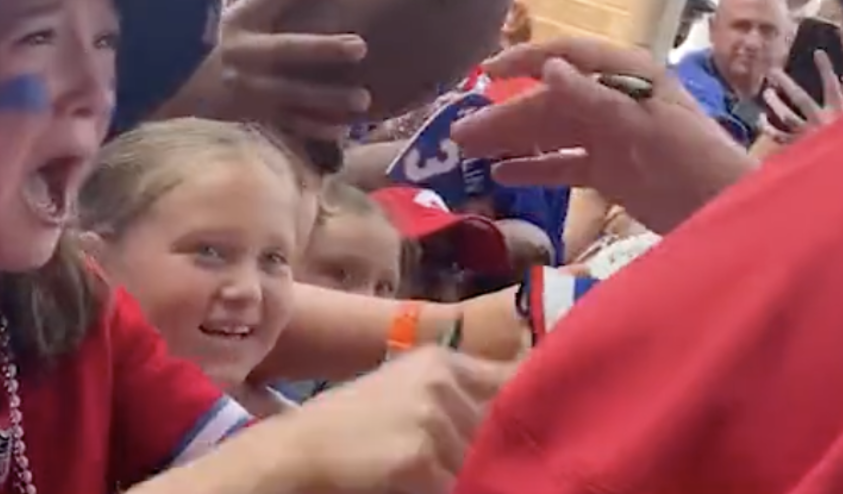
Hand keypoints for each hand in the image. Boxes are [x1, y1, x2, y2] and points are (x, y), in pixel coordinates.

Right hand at [215, 0, 370, 139]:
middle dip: (324, 49)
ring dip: (328, 98)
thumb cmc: (220, 41)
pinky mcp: (249, 116)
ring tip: (365, 100)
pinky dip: (313, 128)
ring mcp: (245, 88)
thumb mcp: (237, 11)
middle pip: (286, 49)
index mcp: (240, 20)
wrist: (173, 87)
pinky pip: (286, 124)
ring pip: (291, 93)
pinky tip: (341, 130)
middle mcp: (241, 53)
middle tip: (361, 47)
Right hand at [285, 347, 511, 493]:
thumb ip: (458, 392)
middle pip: (499, 425)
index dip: (527, 404)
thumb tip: (515, 411)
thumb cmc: (357, 421)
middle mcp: (440, 382)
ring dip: (470, 474)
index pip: (510, 377)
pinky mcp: (419, 458)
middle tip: (493, 461)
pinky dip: (446, 490)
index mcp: (441, 361)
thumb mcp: (408, 387)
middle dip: (497, 448)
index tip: (539, 421)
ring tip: (436, 470)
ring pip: (479, 459)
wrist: (303, 449)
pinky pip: (455, 485)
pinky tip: (422, 486)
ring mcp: (430, 419)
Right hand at [451, 38, 754, 234]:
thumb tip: (547, 68)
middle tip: (459, 133)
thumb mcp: (645, 126)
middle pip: (550, 100)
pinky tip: (503, 173)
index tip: (486, 72)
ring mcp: (611, 137)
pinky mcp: (610, 173)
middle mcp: (614, 100)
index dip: (526, 60)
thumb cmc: (694, 160)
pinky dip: (535, 168)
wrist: (726, 212)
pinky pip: (564, 165)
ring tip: (468, 152)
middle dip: (506, 113)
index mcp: (627, 76)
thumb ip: (595, 99)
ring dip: (513, 140)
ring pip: (551, 133)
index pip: (568, 55)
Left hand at [760, 50, 842, 144]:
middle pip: (800, 98)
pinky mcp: (797, 148)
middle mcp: (821, 122)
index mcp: (840, 114)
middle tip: (772, 71)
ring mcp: (807, 136)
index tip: (818, 52)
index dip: (826, 68)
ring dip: (775, 103)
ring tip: (767, 92)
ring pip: (786, 116)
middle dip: (786, 83)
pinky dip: (768, 128)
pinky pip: (778, 137)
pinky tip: (762, 119)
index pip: (832, 86)